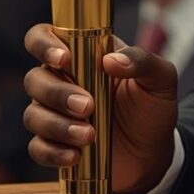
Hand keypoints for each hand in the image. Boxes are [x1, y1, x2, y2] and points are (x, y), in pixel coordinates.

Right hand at [23, 24, 177, 193]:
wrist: (154, 154)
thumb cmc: (152, 108)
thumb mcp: (160, 79)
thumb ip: (142, 61)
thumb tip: (111, 59)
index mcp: (83, 56)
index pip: (44, 37)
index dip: (44, 44)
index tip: (65, 59)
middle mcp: (62, 81)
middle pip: (35, 78)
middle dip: (57, 93)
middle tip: (88, 106)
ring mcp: (55, 114)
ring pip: (33, 114)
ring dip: (58, 125)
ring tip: (89, 135)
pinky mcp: (54, 145)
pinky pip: (37, 148)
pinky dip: (53, 152)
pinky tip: (75, 156)